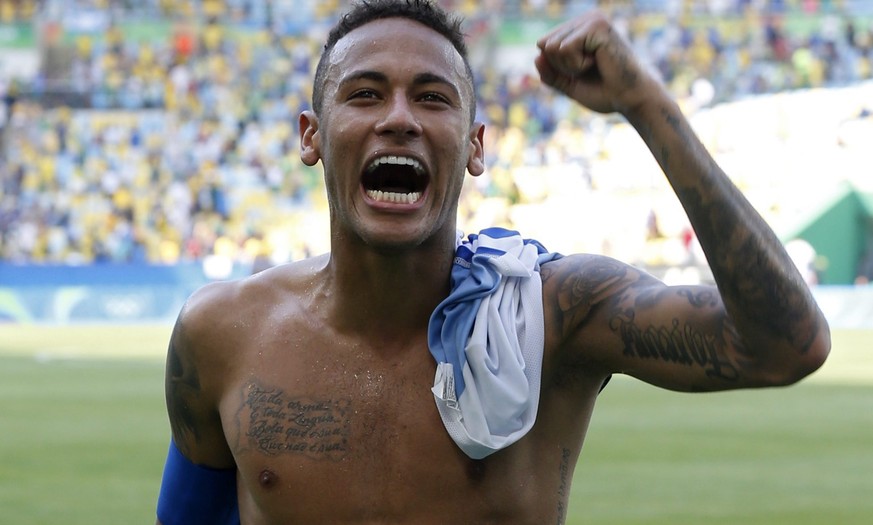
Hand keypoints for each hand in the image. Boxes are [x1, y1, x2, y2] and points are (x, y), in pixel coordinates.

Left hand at [534, 12, 663, 114]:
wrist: (629, 99)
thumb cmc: (604, 92)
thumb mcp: (569, 84)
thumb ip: (550, 73)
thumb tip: (537, 56)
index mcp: (580, 28)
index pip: (543, 44)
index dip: (556, 67)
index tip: (582, 71)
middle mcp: (586, 18)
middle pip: (545, 44)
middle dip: (562, 66)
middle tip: (589, 70)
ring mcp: (592, 19)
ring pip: (552, 47)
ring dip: (570, 66)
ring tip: (594, 65)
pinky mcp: (597, 25)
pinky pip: (565, 48)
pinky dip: (577, 64)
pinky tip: (597, 62)